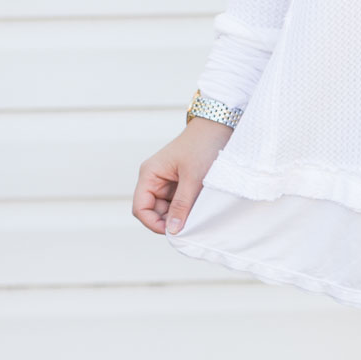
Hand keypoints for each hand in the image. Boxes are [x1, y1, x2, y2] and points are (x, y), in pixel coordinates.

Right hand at [133, 117, 232, 235]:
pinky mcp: (180, 184)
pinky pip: (179, 203)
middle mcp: (154, 179)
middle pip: (154, 212)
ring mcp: (167, 182)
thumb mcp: (193, 178)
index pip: (140, 208)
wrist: (220, 127)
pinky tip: (200, 209)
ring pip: (167, 209)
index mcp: (149, 174)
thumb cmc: (203, 146)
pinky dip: (188, 209)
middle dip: (169, 221)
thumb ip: (182, 205)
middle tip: (191, 226)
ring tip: (198, 214)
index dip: (153, 224)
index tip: (174, 232)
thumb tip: (172, 230)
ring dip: (180, 215)